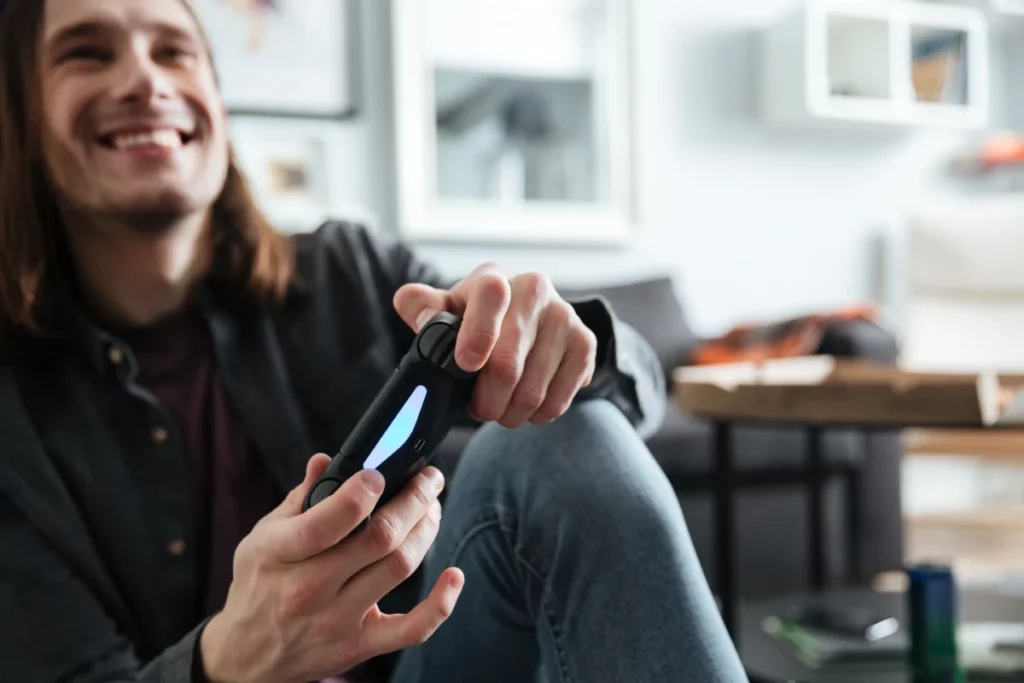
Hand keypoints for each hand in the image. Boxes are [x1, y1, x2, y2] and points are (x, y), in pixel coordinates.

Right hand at [199, 455, 463, 682]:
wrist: (245, 656)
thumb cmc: (259, 584)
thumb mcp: (262, 536)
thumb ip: (299, 498)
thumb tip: (325, 460)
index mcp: (280, 554)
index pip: (328, 521)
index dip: (362, 492)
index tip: (381, 472)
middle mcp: (309, 589)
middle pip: (379, 538)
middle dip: (414, 500)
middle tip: (429, 479)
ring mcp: (337, 620)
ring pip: (399, 568)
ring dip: (426, 531)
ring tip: (432, 508)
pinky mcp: (360, 645)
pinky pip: (412, 629)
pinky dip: (441, 603)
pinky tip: (454, 575)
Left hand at [394, 264, 597, 428]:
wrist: (528, 319)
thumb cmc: (477, 318)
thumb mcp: (445, 310)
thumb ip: (422, 308)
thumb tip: (421, 314)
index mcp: (494, 277)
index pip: (492, 295)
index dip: (478, 334)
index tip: (466, 365)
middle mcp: (534, 289)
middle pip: (508, 364)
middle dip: (486, 399)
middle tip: (478, 408)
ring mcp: (565, 316)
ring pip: (532, 391)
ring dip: (510, 413)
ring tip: (501, 407)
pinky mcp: (585, 344)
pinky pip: (558, 400)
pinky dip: (537, 415)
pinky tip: (527, 405)